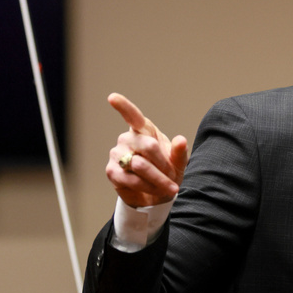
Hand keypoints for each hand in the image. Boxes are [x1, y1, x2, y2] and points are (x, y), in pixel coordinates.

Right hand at [105, 93, 188, 207]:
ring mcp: (117, 154)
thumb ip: (180, 152)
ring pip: (140, 165)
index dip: (123, 106)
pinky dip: (147, 187)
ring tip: (167, 186)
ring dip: (158, 179)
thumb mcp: (178, 163)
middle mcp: (128, 138)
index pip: (133, 116)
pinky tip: (153, 189)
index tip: (112, 98)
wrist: (156, 195)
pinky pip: (131, 179)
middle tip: (173, 178)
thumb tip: (181, 140)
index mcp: (144, 130)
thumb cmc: (167, 172)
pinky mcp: (112, 171)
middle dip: (164, 166)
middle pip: (149, 146)